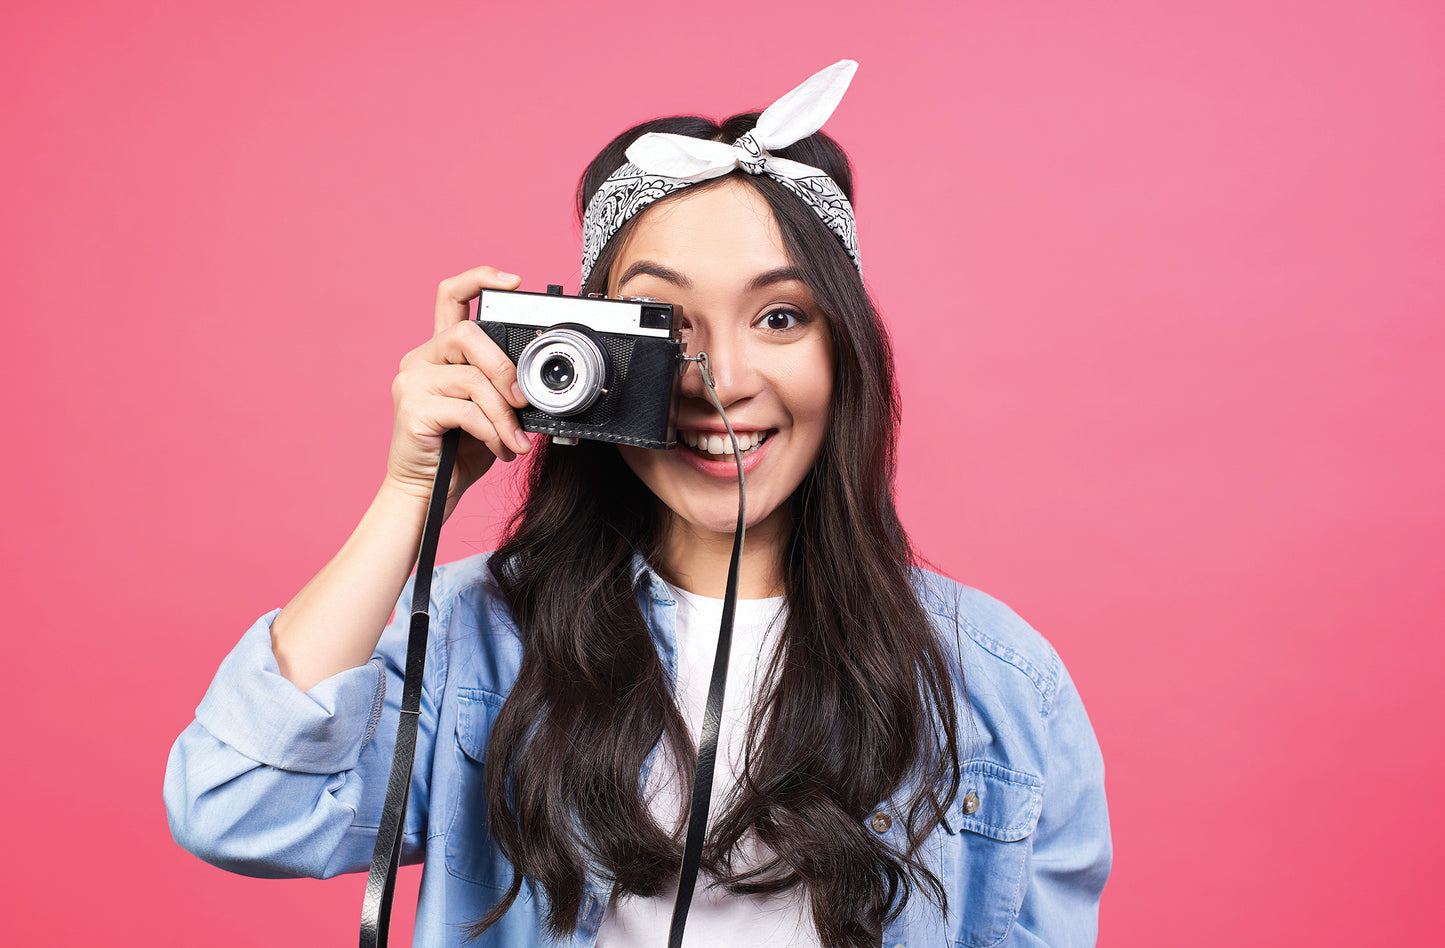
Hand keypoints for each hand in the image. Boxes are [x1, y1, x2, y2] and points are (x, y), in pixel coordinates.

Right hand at [383, 266, 532, 512]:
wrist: (425, 494)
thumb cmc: (457, 452)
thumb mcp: (488, 411)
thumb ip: (501, 386)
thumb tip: (536, 381)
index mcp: (439, 353)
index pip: (451, 297)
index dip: (479, 280)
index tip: (513, 282)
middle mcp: (420, 360)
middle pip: (468, 335)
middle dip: (505, 369)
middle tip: (523, 402)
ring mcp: (412, 382)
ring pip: (473, 378)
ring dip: (505, 414)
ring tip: (516, 440)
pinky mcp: (412, 410)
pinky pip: (467, 411)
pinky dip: (493, 432)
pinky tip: (500, 450)